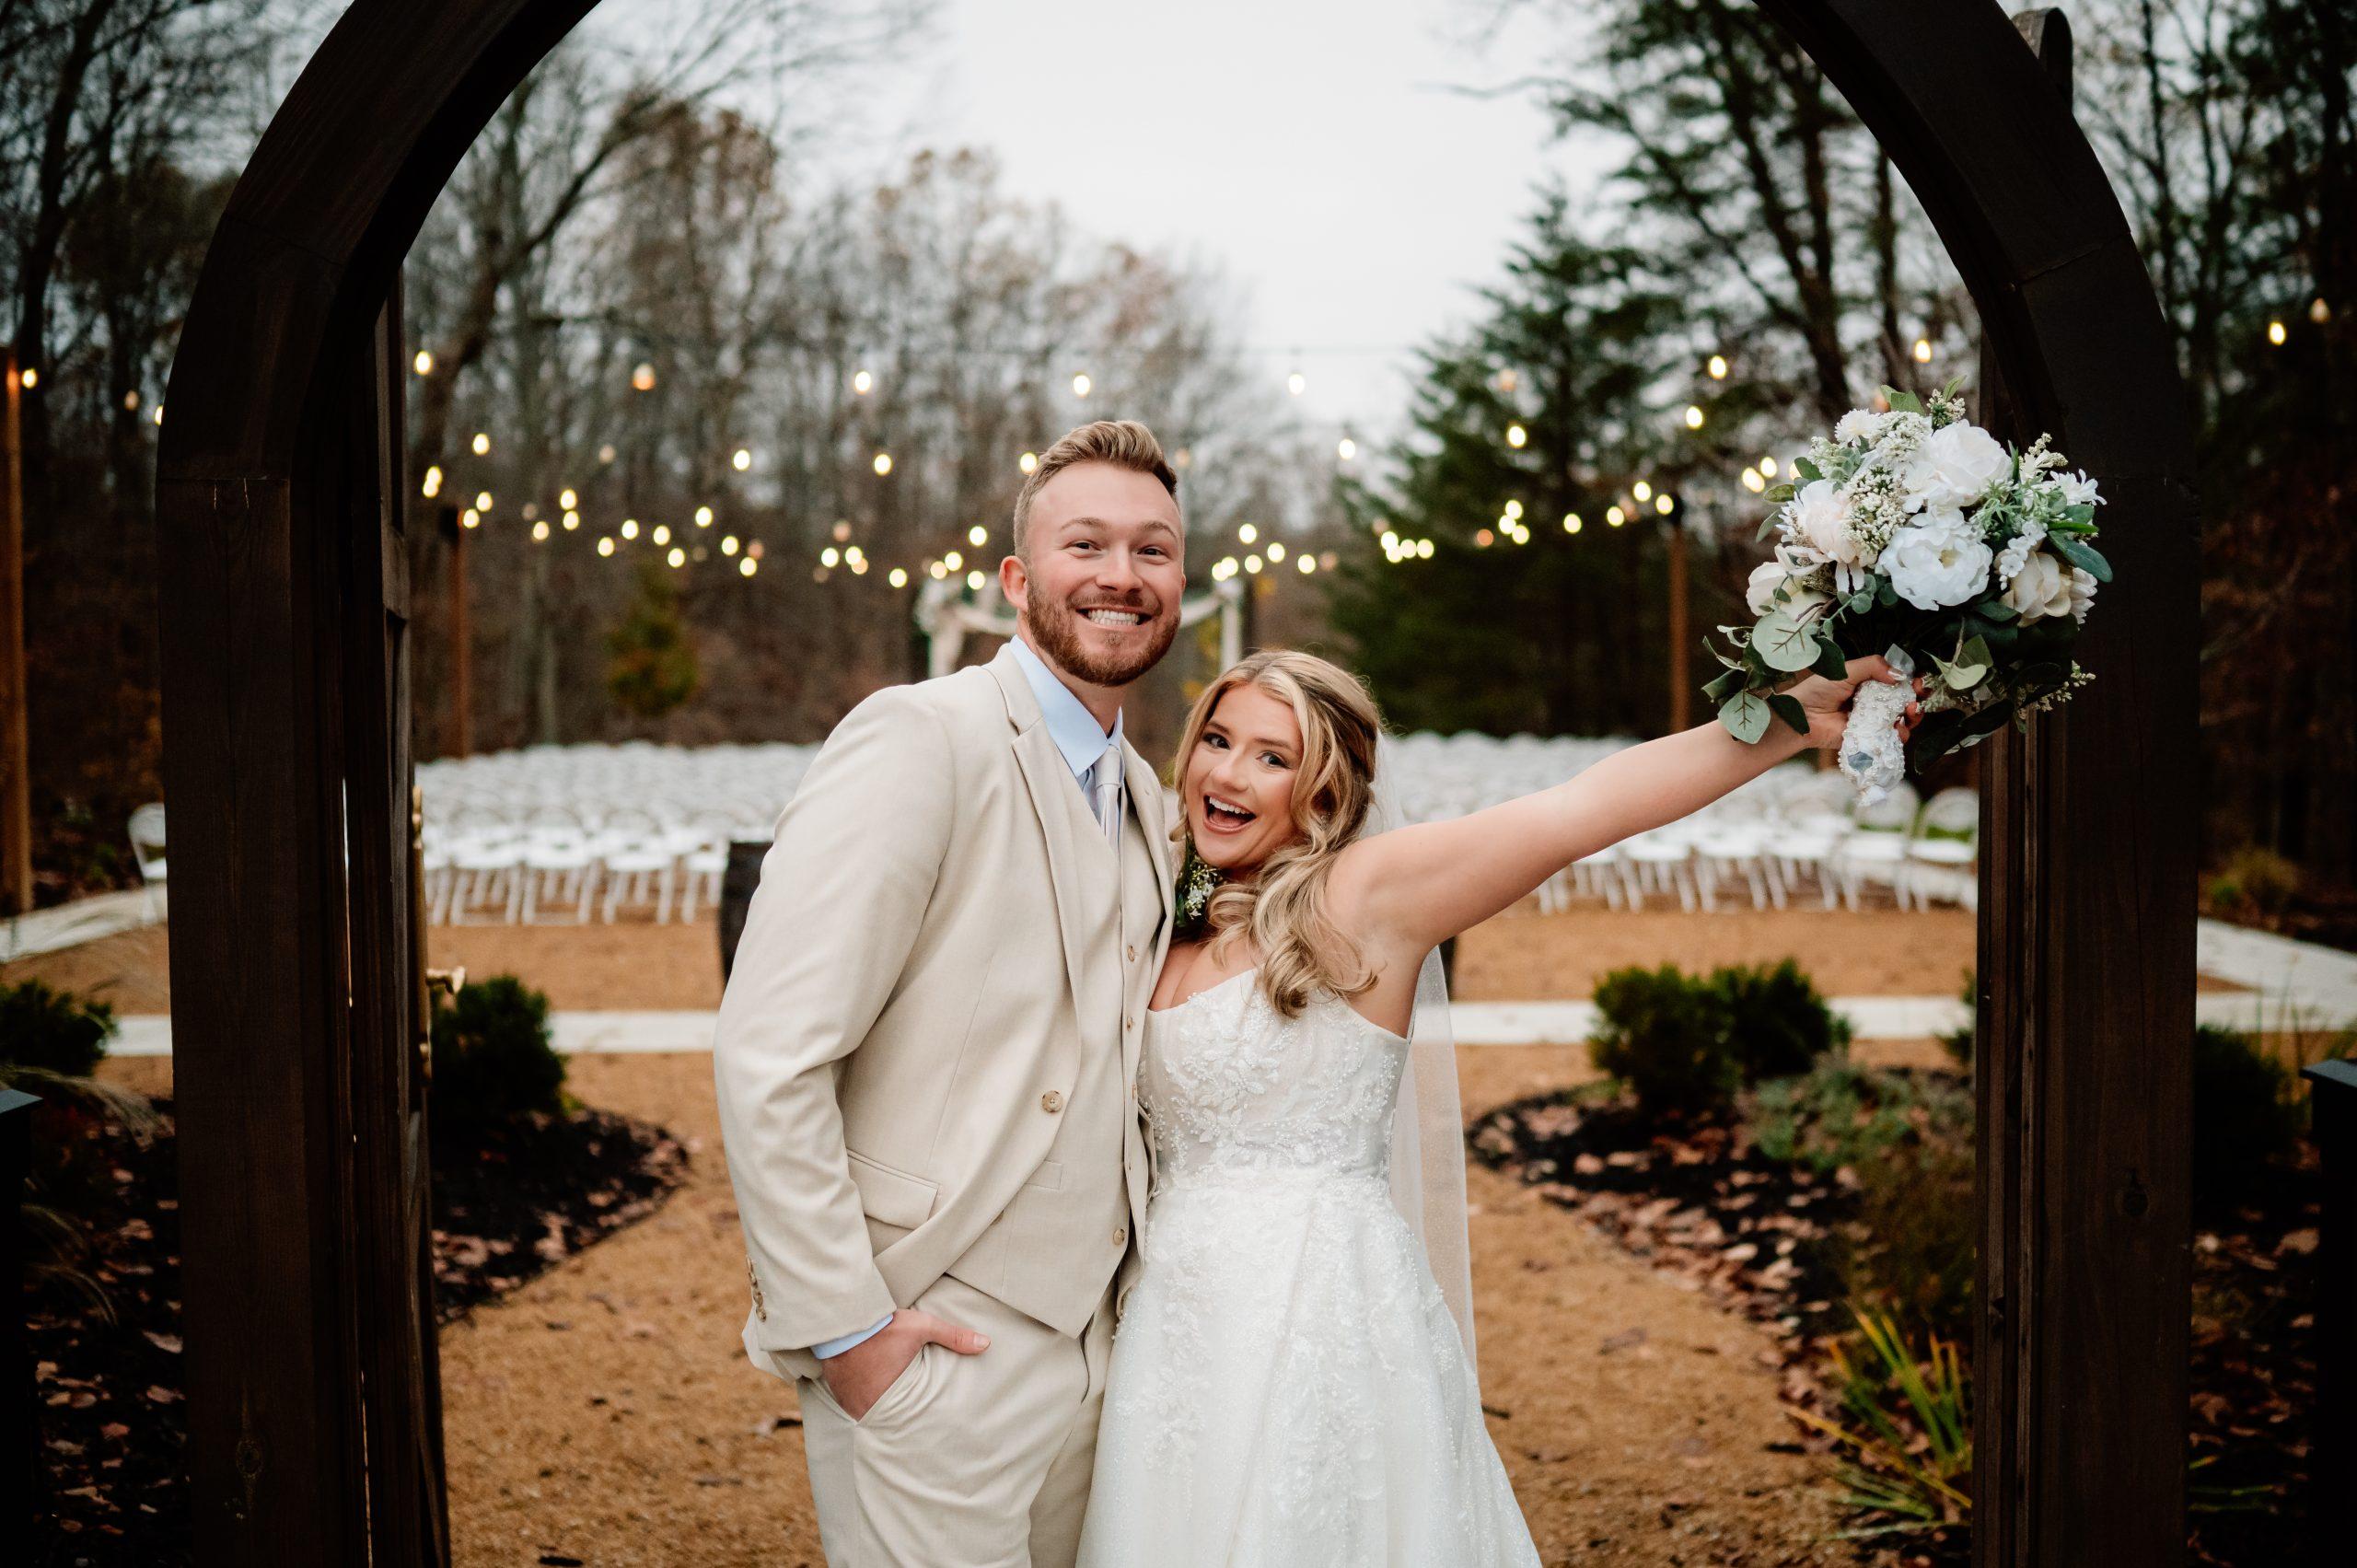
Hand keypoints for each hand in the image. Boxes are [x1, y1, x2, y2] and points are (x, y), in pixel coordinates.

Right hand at [820, 1307, 988, 1419]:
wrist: (842, 1319)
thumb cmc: (884, 1326)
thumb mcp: (922, 1328)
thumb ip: (953, 1337)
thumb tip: (986, 1344)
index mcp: (891, 1397)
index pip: (907, 1419)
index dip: (914, 1419)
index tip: (921, 1420)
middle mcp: (866, 1405)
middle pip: (884, 1418)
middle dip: (894, 1414)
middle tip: (905, 1412)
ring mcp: (847, 1400)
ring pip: (865, 1411)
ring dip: (874, 1406)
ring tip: (884, 1401)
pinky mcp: (834, 1389)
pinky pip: (848, 1401)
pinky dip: (856, 1397)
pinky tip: (863, 1389)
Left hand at [1780, 656, 1924, 752]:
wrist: (1802, 716)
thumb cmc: (1819, 690)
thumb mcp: (1846, 670)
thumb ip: (1873, 666)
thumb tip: (1900, 674)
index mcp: (1869, 685)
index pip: (1897, 683)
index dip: (1911, 683)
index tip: (1917, 681)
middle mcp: (1873, 703)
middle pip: (1904, 703)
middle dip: (1916, 699)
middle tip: (1917, 696)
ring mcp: (1872, 722)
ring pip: (1902, 721)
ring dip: (1912, 717)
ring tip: (1910, 711)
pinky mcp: (1869, 739)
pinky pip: (1890, 739)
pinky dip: (1900, 735)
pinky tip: (1899, 728)